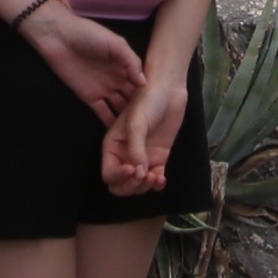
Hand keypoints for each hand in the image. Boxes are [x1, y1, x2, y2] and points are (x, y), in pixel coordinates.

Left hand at [19, 0, 147, 123]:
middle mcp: (117, 78)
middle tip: (150, 126)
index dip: (148, 94)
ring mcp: (104, 88)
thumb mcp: (115, 43)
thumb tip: (143, 82)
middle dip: (140, 110)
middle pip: (132, 97)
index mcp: (125, 64)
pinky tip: (118, 134)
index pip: (141, 82)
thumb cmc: (88, 34)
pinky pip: (102, 111)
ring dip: (126, 118)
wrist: (59, 38)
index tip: (158, 108)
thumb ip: (131, 61)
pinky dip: (109, 121)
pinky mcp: (89, 97)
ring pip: (119, 106)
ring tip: (137, 133)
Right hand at [103, 59, 189, 196]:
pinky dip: (157, 184)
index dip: (118, 177)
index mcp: (112, 146)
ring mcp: (142, 157)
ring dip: (144, 187)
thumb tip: (139, 173)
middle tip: (143, 177)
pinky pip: (154, 178)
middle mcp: (124, 155)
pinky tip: (161, 179)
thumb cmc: (147, 100)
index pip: (109, 174)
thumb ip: (135, 150)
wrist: (168, 90)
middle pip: (121, 185)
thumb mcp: (136, 124)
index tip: (132, 169)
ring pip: (137, 185)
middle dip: (131, 187)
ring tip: (154, 176)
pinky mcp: (158, 157)